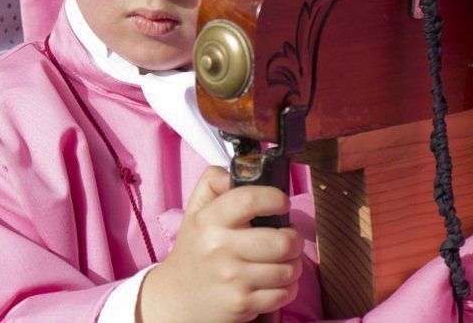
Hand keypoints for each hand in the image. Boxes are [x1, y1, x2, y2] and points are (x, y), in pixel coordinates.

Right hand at [138, 167, 303, 322]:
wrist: (178, 297)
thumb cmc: (195, 248)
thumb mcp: (195, 210)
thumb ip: (213, 181)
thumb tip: (240, 169)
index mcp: (208, 221)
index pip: (248, 200)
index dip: (275, 198)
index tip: (282, 202)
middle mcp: (219, 249)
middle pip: (281, 241)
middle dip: (294, 238)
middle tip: (288, 236)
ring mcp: (232, 279)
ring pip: (289, 269)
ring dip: (294, 264)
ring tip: (283, 259)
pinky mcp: (242, 304)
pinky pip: (285, 293)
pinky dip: (288, 287)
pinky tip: (275, 280)